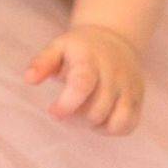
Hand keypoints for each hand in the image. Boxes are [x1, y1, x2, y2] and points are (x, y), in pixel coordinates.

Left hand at [23, 24, 143, 135]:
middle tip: (68, 109)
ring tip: (85, 115)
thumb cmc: (79, 48)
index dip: (67, 104)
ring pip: (117, 120)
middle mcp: (114, 72)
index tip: (53, 112)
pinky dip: (112, 129)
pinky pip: (129, 124)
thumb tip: (29, 79)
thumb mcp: (58, 47)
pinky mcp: (138, 97)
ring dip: (96, 126)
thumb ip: (42, 63)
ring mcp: (129, 86)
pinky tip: (101, 119)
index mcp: (90, 58)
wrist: (114, 38)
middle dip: (78, 117)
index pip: (83, 84)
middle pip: (98, 109)